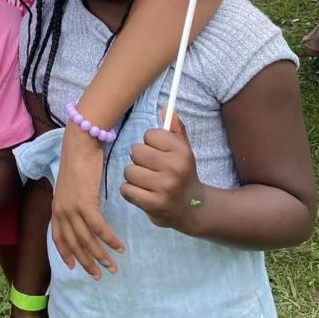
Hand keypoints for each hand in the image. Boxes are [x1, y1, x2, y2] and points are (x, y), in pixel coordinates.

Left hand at [51, 127, 123, 278]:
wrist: (80, 144)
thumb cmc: (79, 161)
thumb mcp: (71, 186)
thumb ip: (73, 202)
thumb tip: (81, 212)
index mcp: (56, 208)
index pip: (59, 238)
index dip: (66, 254)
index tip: (74, 267)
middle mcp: (61, 211)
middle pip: (74, 244)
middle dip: (87, 263)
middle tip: (100, 276)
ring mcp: (72, 208)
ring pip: (87, 240)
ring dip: (101, 256)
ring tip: (113, 267)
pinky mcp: (85, 203)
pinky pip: (99, 228)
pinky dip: (110, 239)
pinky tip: (119, 247)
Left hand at [120, 113, 203, 232]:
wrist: (192, 209)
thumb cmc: (183, 175)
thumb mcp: (184, 151)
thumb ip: (175, 130)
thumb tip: (166, 108)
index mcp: (182, 151)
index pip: (149, 135)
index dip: (150, 144)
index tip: (158, 153)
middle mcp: (175, 168)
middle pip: (136, 151)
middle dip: (139, 160)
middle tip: (151, 169)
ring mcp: (164, 187)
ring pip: (129, 170)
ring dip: (133, 177)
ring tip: (146, 182)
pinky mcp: (154, 204)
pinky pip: (126, 189)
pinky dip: (130, 191)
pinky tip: (142, 193)